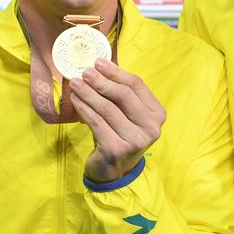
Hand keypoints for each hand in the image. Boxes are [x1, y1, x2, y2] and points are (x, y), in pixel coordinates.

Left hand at [68, 59, 165, 183]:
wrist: (113, 172)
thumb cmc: (119, 135)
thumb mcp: (126, 114)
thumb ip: (119, 93)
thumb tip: (100, 64)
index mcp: (157, 114)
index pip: (136, 86)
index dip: (116, 72)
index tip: (98, 62)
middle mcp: (151, 128)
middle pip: (123, 95)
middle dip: (101, 81)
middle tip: (85, 72)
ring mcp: (135, 140)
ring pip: (107, 108)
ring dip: (89, 93)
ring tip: (76, 83)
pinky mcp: (116, 149)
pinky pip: (96, 122)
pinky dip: (84, 108)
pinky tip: (75, 100)